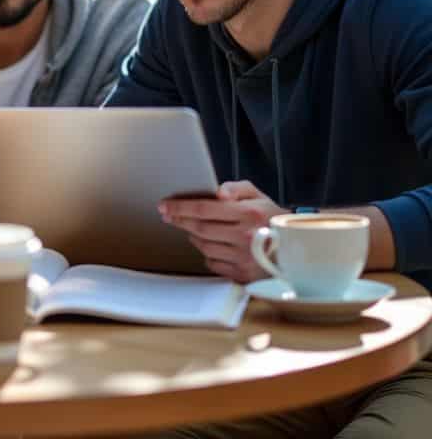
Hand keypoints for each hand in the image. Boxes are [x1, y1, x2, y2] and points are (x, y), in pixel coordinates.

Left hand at [159, 180, 286, 282]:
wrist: (299, 250)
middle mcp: (245, 237)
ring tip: (194, 229)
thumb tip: (216, 193)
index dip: (180, 207)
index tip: (164, 206)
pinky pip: (212, 263)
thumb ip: (237, 188)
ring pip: (203, 246)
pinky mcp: (243, 275)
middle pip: (199, 228)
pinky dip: (207, 254)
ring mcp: (244, 258)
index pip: (204, 209)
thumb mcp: (260, 197)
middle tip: (168, 215)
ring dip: (194, 236)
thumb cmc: (274, 220)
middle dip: (180, 220)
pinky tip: (213, 246)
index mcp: (249, 214)